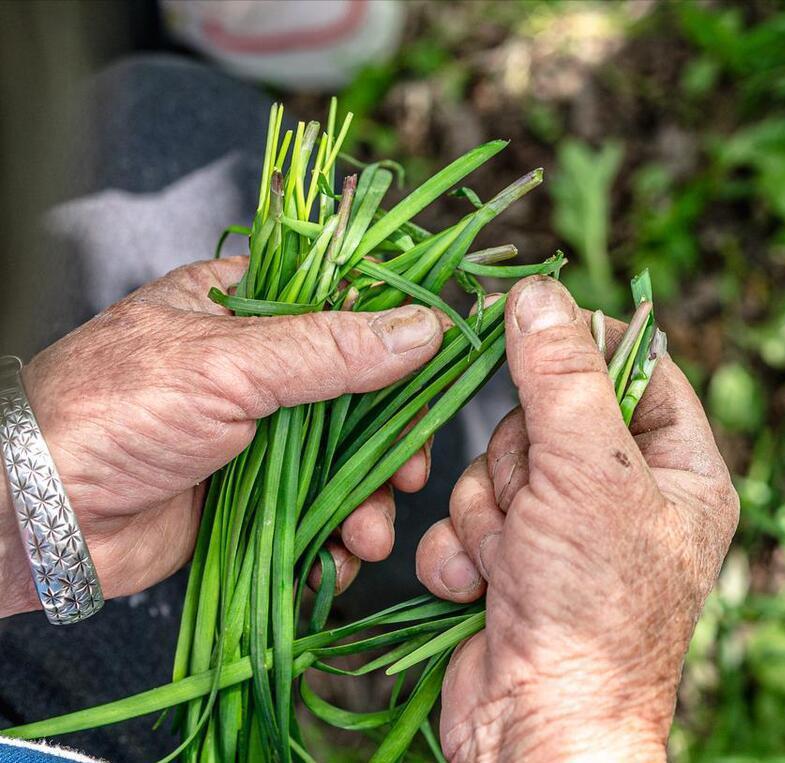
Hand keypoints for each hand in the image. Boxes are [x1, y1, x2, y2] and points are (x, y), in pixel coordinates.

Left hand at [0, 257, 443, 616]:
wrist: (36, 517)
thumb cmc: (111, 411)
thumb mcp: (227, 364)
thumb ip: (330, 349)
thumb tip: (423, 329)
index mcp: (248, 307)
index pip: (348, 310)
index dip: (401, 344)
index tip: (443, 376)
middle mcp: (256, 369)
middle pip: (360, 397)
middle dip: (391, 444)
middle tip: (409, 474)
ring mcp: (255, 438)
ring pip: (345, 463)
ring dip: (368, 502)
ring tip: (365, 535)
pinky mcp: (248, 499)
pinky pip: (315, 514)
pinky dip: (334, 541)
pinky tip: (337, 559)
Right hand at [415, 277, 738, 760]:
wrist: (536, 727)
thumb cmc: (592, 607)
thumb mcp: (588, 472)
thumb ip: (560, 375)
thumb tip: (536, 292)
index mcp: (681, 471)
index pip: (638, 368)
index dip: (583, 345)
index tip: (531, 323)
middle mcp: (626, 498)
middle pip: (548, 414)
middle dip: (523, 462)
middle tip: (537, 503)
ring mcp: (565, 533)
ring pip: (497, 466)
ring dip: (490, 513)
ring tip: (515, 560)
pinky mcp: (511, 565)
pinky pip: (467, 518)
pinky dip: (463, 553)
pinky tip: (482, 591)